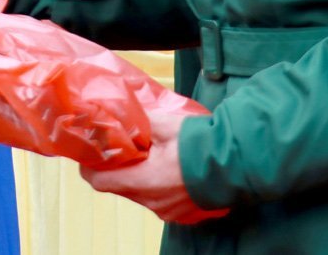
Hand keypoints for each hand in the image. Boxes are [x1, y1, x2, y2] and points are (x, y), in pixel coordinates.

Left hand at [80, 110, 222, 226]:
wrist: (237, 163)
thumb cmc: (199, 143)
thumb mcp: (164, 124)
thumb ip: (139, 121)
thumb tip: (121, 114)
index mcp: (145, 182)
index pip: (101, 182)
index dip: (90, 167)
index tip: (91, 154)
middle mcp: (154, 202)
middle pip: (121, 188)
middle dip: (117, 170)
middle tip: (118, 149)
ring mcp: (170, 211)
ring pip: (141, 195)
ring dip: (138, 177)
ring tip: (145, 154)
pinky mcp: (183, 213)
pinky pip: (159, 200)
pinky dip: (156, 185)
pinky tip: (165, 167)